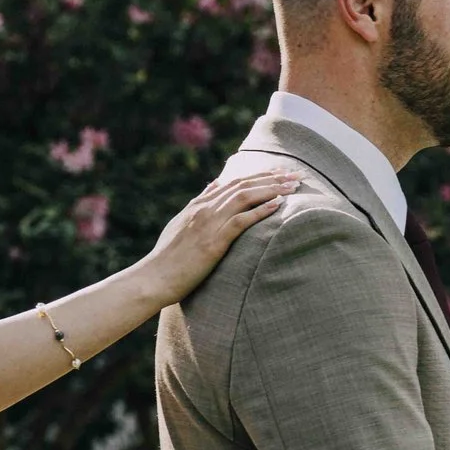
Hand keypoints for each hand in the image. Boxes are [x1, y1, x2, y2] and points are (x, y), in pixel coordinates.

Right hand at [140, 170, 301, 302]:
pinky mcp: (214, 241)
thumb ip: (199, 203)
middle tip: (295, 174)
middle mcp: (205, 209)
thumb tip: (214, 184)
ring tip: (293, 186)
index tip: (278, 172)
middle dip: (272, 178)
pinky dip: (261, 211)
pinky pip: (242, 221)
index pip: (233, 183)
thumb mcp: (181, 223)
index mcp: (198, 205)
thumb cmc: (167, 257)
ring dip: (272, 190)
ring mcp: (209, 224)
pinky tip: (279, 205)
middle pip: (243, 186)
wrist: (154, 277)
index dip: (258, 175)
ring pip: (245, 198)